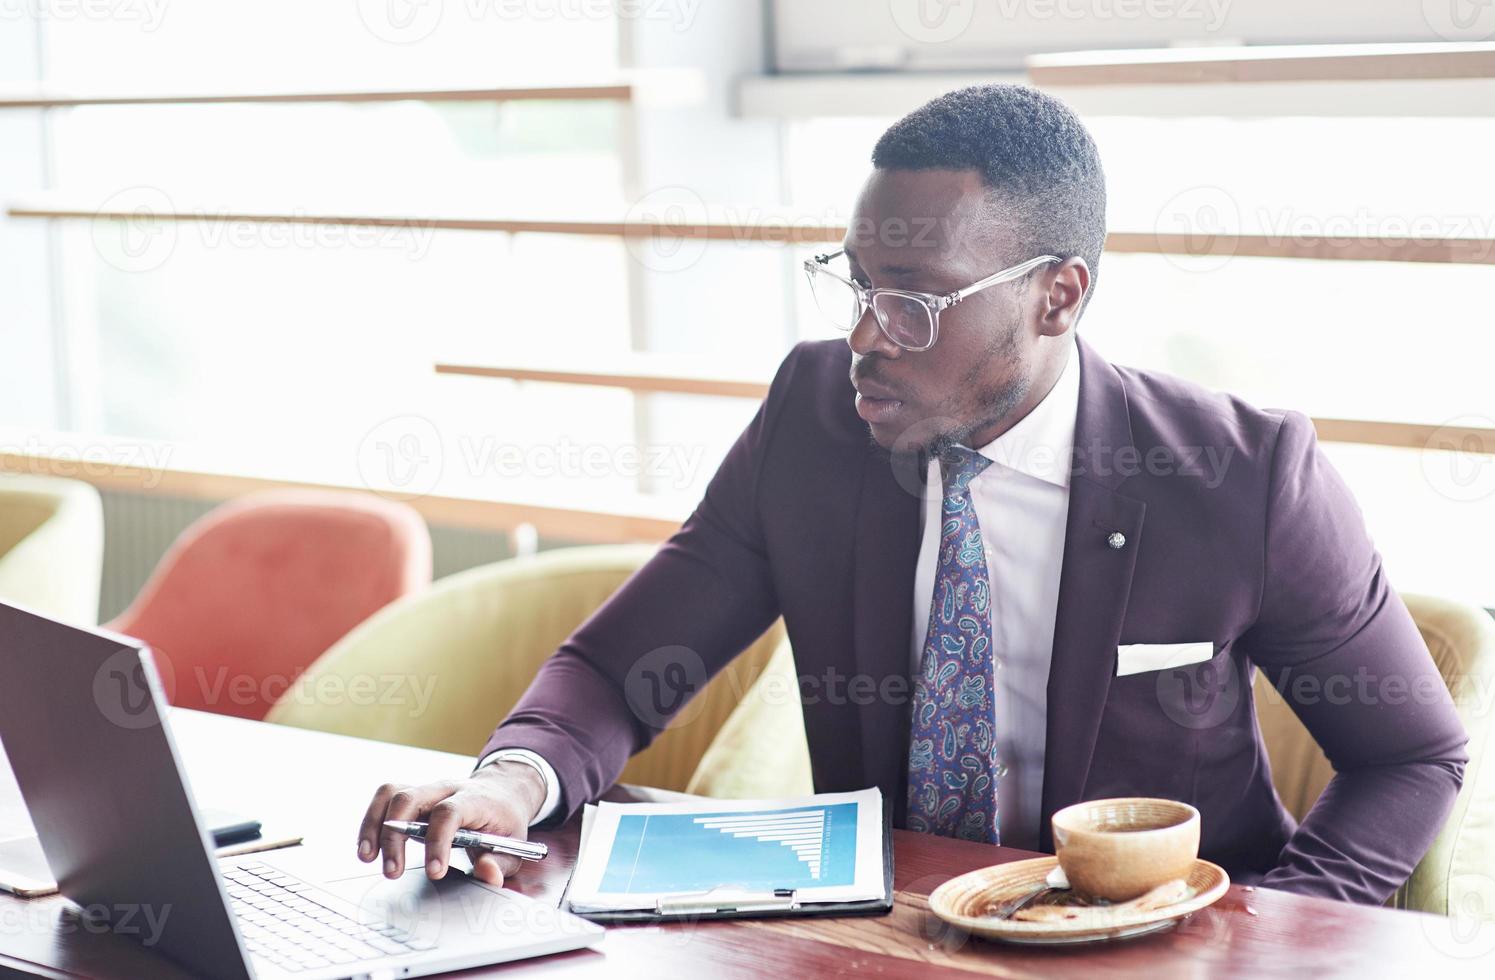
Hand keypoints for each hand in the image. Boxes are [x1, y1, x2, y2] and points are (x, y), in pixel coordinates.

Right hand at [357, 761, 546, 885]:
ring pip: (392, 793)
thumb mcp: (514, 845)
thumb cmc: (504, 821)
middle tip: (393, 872)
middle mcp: (447, 788)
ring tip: (367, 857)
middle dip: (395, 836)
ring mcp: (427, 789)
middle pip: (411, 798)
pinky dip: (371, 821)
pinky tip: (368, 847)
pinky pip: (384, 798)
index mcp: (475, 799)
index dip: (438, 841)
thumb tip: (487, 873)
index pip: (450, 812)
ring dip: (374, 824)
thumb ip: (502, 862)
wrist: (502, 792)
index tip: (434, 873)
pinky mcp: (413, 795)